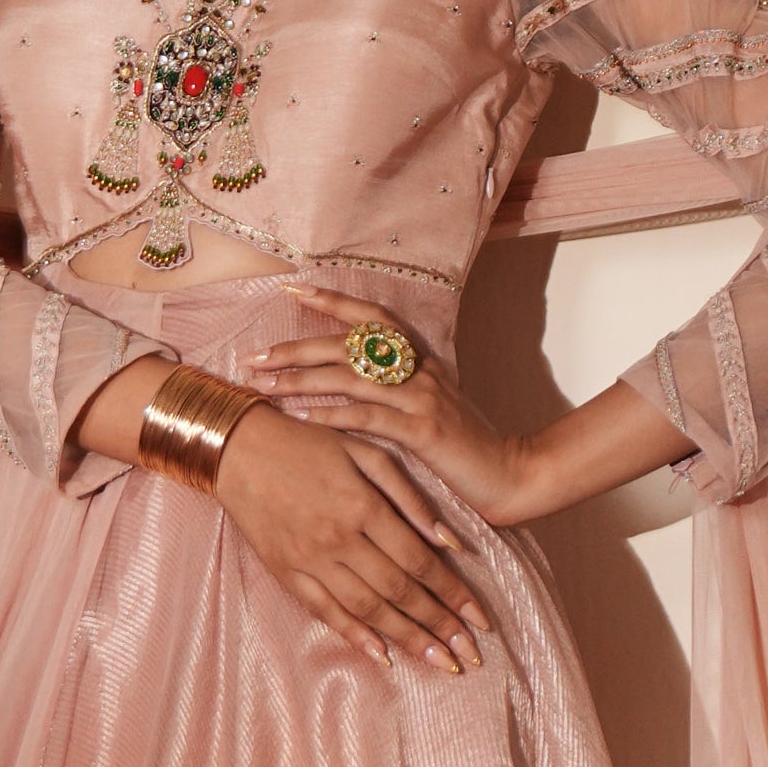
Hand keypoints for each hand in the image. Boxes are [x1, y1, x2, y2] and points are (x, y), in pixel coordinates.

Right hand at [210, 400, 493, 673]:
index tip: (479, 619)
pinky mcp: (286, 572)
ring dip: (406, 639)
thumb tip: (449, 542)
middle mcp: (338, 540)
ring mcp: (310, 560)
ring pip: (367, 610)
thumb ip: (409, 495)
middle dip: (439, 626)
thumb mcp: (365, 451)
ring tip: (439, 662)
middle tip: (469, 655)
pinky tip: (383, 657)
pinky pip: (325, 612)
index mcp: (363, 506)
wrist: (237, 448)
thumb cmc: (308, 442)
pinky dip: (355, 636)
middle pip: (399, 593)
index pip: (419, 562)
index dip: (453, 594)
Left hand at [242, 286, 539, 526]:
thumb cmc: (467, 449)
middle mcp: (421, 371)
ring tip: (265, 387)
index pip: (372, 316)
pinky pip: (368, 417)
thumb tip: (353, 379)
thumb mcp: (433, 408)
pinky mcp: (424, 431)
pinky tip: (301, 419)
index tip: (290, 290)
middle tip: (255, 357)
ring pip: (351, 377)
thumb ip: (399, 390)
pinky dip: (332, 416)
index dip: (332, 300)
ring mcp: (423, 399)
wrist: (512, 476)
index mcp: (423, 361)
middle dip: (296, 348)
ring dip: (303, 381)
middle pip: (350, 344)